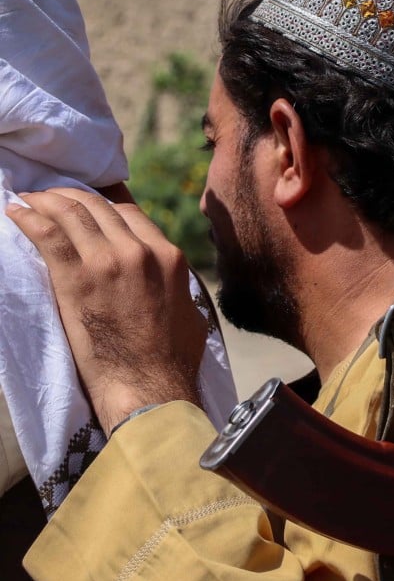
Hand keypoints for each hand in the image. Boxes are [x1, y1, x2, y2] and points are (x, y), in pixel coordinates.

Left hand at [6, 188, 206, 434]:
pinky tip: (16, 212)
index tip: (85, 207)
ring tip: (28, 199)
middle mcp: (139, 251)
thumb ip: (175, 284)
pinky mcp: (76, 278)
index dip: (102, 205)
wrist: (149, 384)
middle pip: (98, 206)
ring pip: (72, 212)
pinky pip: (48, 234)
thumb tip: (167, 282)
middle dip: (70, 195)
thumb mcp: (189, 309)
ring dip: (45, 200)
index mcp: (168, 256)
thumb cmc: (173, 357)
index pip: (129, 213)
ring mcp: (106, 262)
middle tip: (50, 196)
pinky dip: (29, 218)